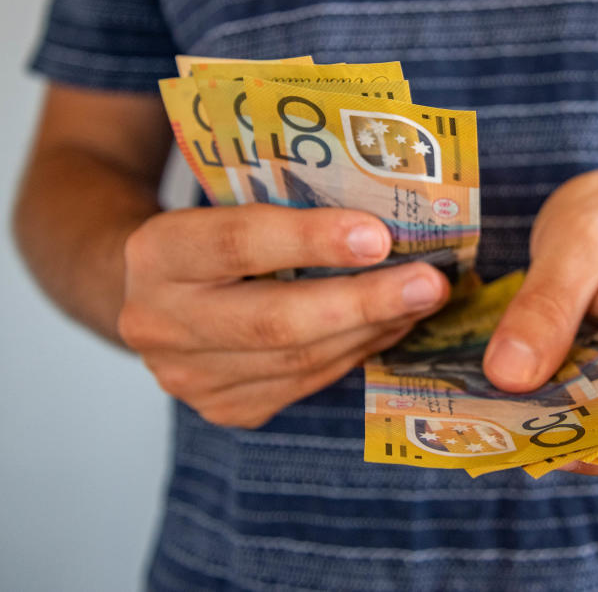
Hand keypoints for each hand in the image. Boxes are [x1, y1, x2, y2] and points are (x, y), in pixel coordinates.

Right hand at [118, 205, 449, 427]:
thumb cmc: (211, 235)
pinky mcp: (223, 408)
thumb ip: (286, 209)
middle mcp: (160, 323)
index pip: (238, 244)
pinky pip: (305, 383)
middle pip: (275, 322)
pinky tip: (389, 326)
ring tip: (423, 300)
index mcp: (159, 253)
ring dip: (372, 329)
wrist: (152, 292)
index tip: (379, 236)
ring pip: (300, 361)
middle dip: (364, 302)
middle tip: (429, 284)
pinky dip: (355, 352)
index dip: (311, 241)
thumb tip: (387, 221)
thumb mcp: (226, 205)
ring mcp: (189, 377)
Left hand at [482, 163, 597, 473]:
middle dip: (558, 435)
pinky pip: (575, 417)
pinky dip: (537, 410)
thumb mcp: (579, 239)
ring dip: (540, 427)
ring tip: (488, 401)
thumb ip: (547, 303)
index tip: (537, 427)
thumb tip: (507, 377)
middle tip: (492, 413)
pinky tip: (500, 390)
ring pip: (596, 439)